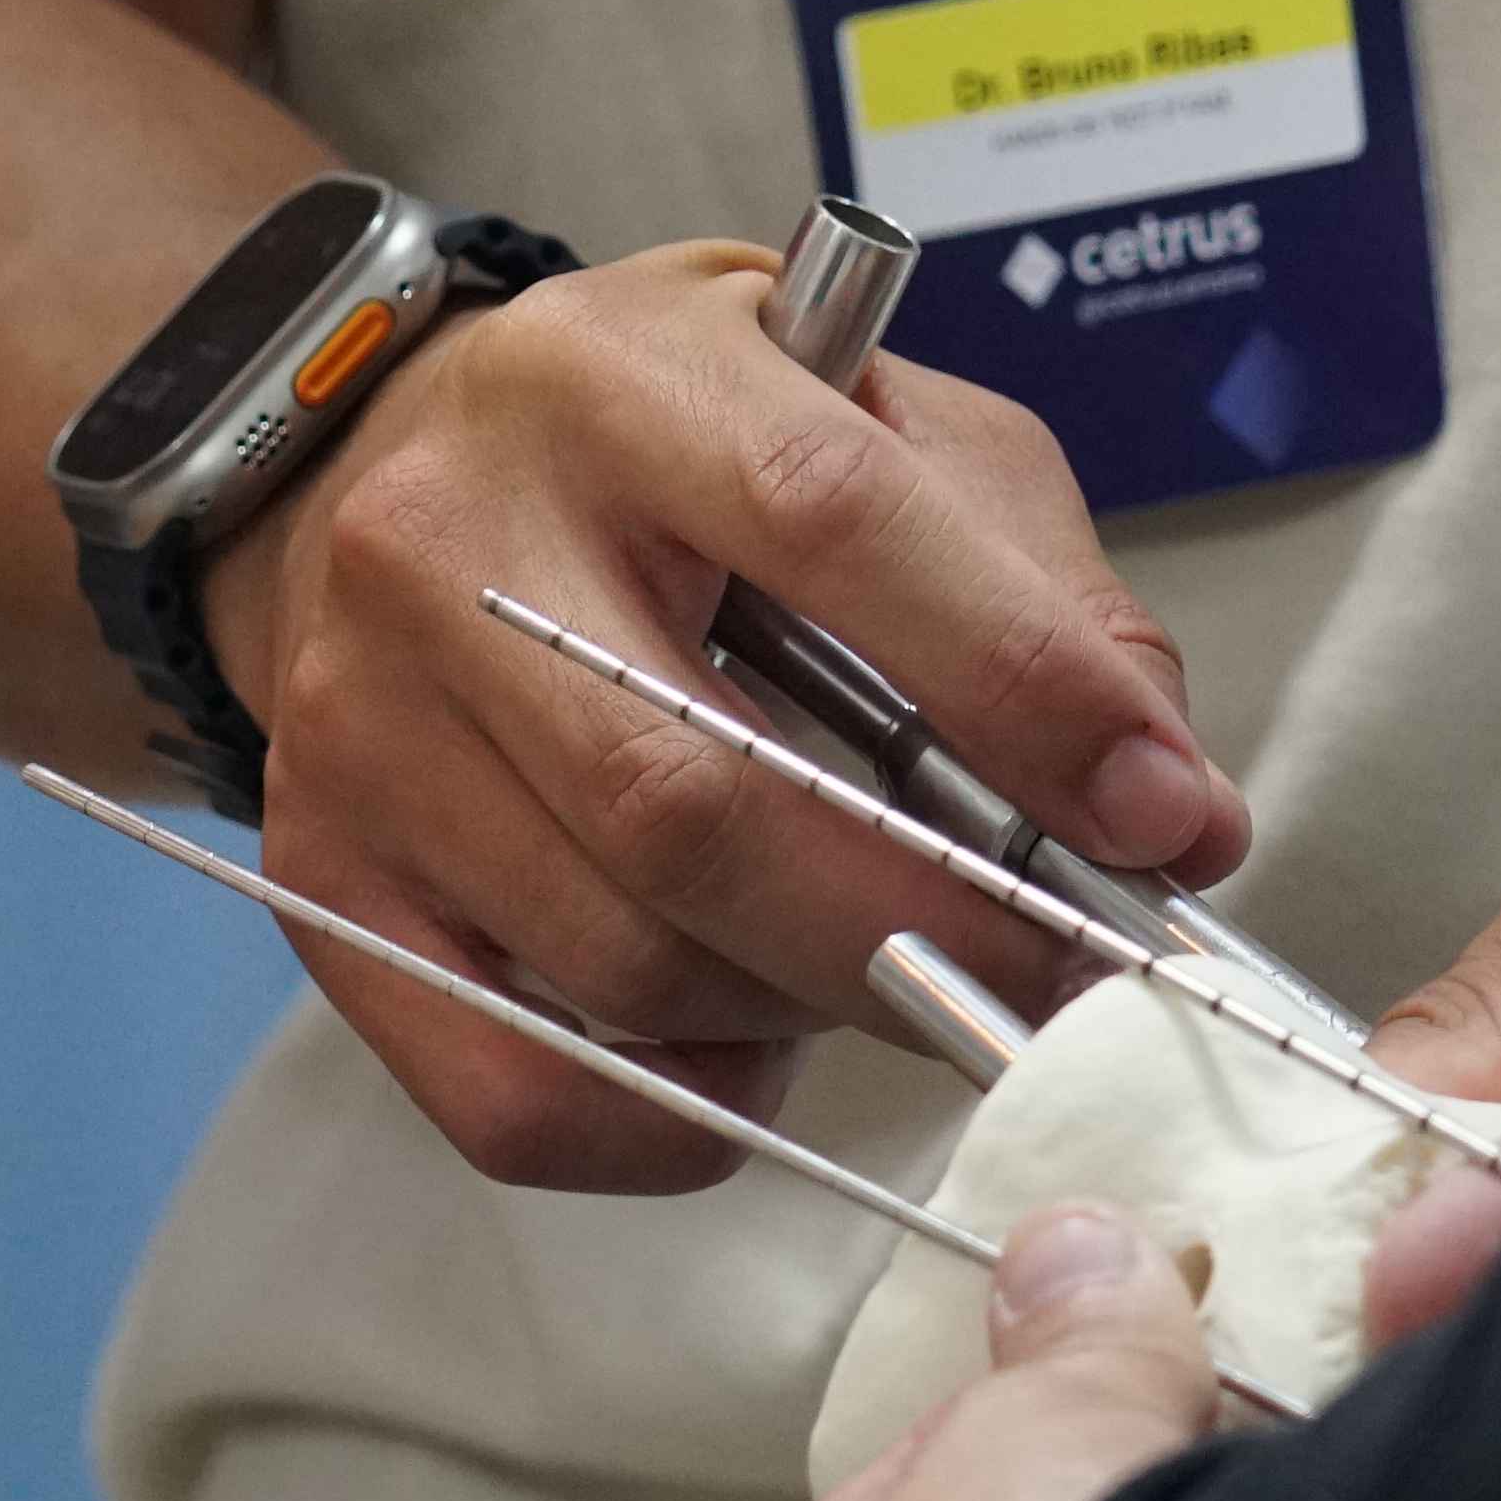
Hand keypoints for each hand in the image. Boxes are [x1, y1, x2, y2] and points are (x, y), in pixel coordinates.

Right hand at [203, 242, 1226, 1187]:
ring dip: (809, 1015)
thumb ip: (1038, 594)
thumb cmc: (673, 459)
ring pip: (624, 962)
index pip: (828, 526)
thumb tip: (1175, 822)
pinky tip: (744, 1048)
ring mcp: (362, 726)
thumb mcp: (871, 427)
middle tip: (1059, 977)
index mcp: (615, 383)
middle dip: (926, 927)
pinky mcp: (324, 877)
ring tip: (886, 970)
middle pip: (701, 801)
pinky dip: (673, 1117)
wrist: (378, 469)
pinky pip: (515, 1090)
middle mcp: (447, 543)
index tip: (1160, 823)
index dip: (1015, 687)